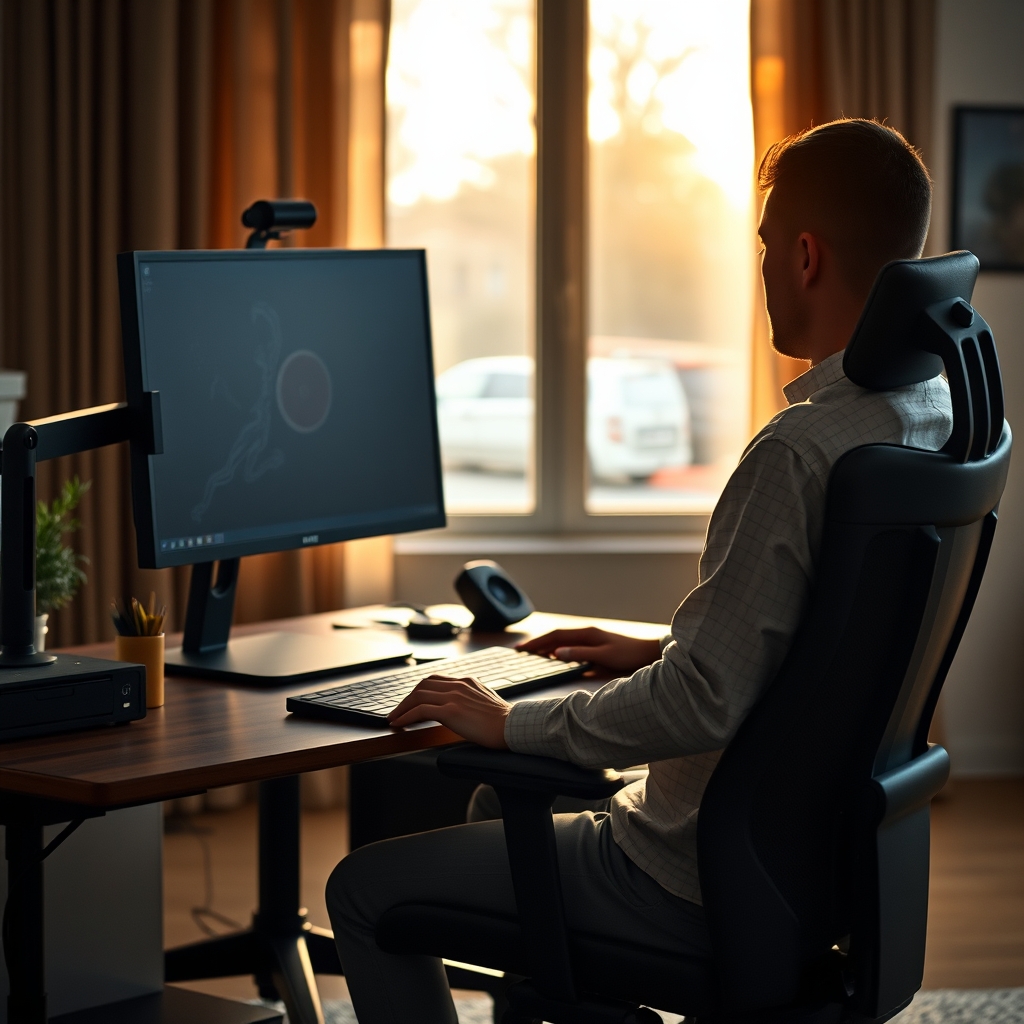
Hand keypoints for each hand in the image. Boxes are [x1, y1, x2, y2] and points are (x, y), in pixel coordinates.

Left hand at [387, 674, 510, 747]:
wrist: (513, 727)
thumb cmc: (504, 722)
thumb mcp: (486, 703)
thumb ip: (472, 700)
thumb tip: (462, 709)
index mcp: (467, 682)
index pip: (435, 680)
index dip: (419, 690)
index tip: (410, 701)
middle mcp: (458, 685)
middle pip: (422, 685)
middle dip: (407, 699)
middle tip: (397, 711)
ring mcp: (454, 696)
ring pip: (418, 696)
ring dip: (402, 708)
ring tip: (393, 718)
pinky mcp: (451, 710)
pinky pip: (420, 711)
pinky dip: (406, 716)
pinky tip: (399, 724)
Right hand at [516, 627, 661, 672]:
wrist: (648, 652)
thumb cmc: (628, 654)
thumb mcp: (604, 656)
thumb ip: (580, 654)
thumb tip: (557, 652)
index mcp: (586, 634)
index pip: (555, 637)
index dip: (538, 642)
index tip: (522, 649)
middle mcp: (586, 633)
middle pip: (556, 637)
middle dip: (538, 643)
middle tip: (520, 651)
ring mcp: (590, 638)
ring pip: (563, 641)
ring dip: (547, 646)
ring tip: (532, 653)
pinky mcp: (595, 645)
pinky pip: (571, 646)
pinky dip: (559, 650)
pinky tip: (555, 657)